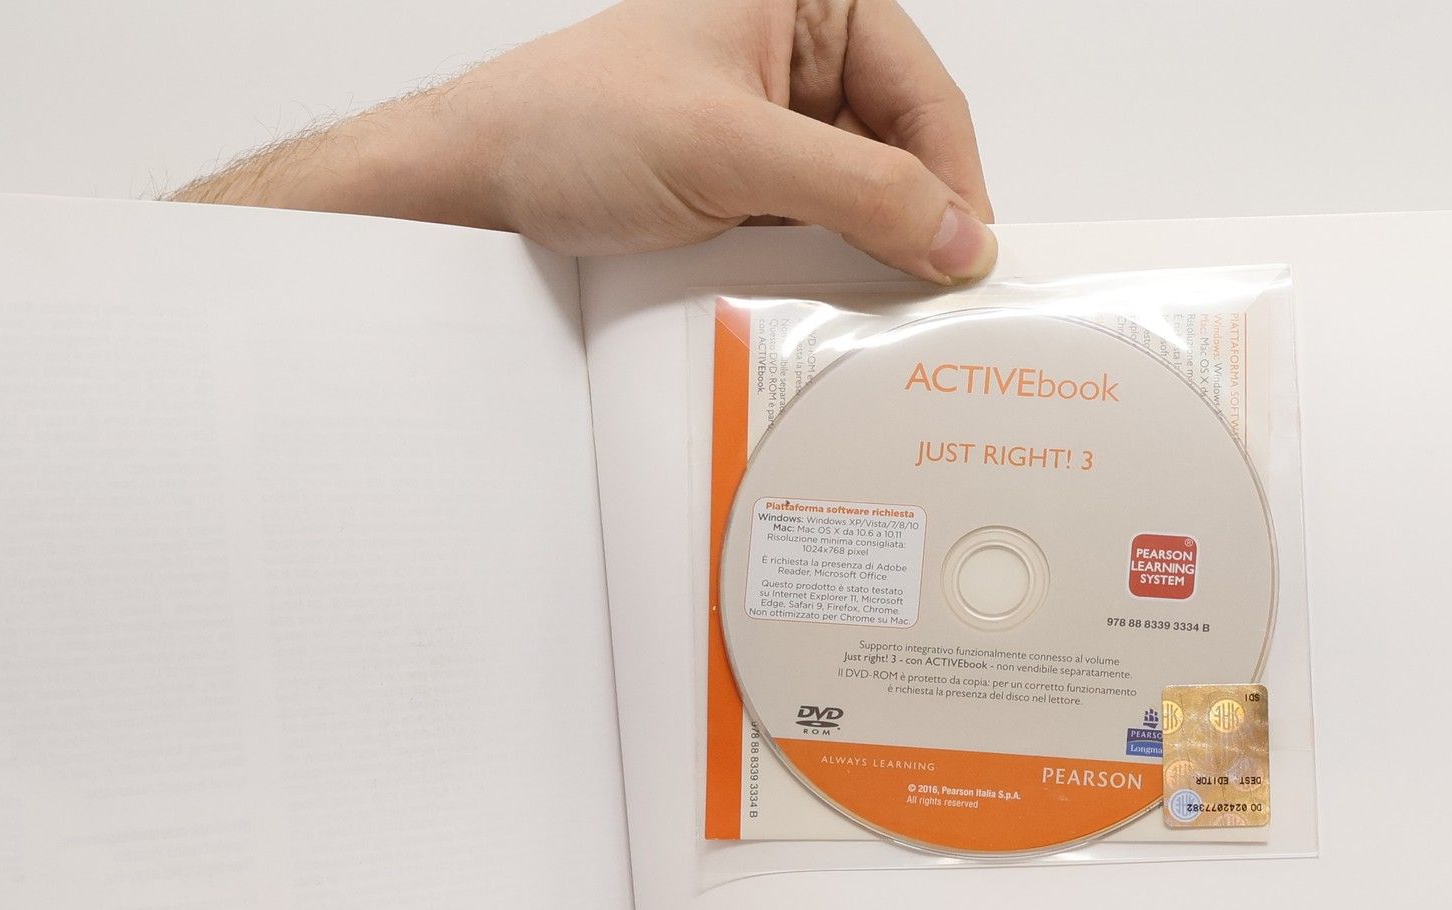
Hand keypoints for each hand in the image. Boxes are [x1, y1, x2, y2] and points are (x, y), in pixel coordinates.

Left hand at [460, 0, 994, 277]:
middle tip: (935, 305)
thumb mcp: (730, 151)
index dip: (953, 182)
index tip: (969, 262)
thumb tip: (952, 233)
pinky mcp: (742, 184)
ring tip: (878, 316)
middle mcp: (796, 52)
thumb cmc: (576, 125)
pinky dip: (820, 272)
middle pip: (898, 151)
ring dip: (865, 257)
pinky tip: (826, 309)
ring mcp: (769, 122)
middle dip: (912, 225)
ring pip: (856, 200)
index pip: (923, 94)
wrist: (482, 179)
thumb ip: (853, 189)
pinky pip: (809, 232)